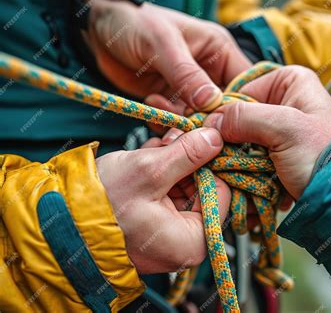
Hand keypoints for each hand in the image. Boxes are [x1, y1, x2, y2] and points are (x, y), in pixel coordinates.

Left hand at [86, 0, 250, 110]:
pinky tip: (153, 109)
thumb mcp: (163, 45)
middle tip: (194, 132)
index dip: (240, 106)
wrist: (98, 31)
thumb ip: (187, 74)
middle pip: (224, 107)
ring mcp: (190, 89)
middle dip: (209, 121)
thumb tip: (212, 102)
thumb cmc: (134, 24)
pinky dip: (167, 122)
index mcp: (219, 51)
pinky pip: (178, 120)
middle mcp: (209, 72)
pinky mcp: (172, 101)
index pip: (243, 83)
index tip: (228, 124)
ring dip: (185, 124)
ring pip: (200, 118)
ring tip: (167, 120)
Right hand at [95, 128, 229, 272]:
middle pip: (203, 189)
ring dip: (172, 162)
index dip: (210, 163)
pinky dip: (159, 172)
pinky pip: (167, 193)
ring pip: (184, 187)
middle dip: (187, 160)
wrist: (56, 224)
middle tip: (170, 139)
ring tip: (154, 147)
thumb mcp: (148, 171)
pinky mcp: (153, 225)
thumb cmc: (100, 205)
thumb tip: (215, 137)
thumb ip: (187, 154)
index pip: (221, 193)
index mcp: (192, 242)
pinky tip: (147, 157)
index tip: (197, 140)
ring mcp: (168, 235)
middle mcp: (184, 244)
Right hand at [204, 66, 330, 198]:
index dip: (225, 114)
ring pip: (242, 142)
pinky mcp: (278, 155)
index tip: (215, 137)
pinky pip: (251, 160)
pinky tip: (252, 186)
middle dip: (232, 144)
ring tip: (243, 178)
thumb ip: (244, 118)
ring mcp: (281, 131)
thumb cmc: (322, 156)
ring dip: (238, 162)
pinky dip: (248, 173)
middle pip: (240, 120)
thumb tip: (209, 122)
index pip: (240, 92)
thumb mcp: (284, 129)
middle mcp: (285, 102)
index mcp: (290, 82)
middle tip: (228, 163)